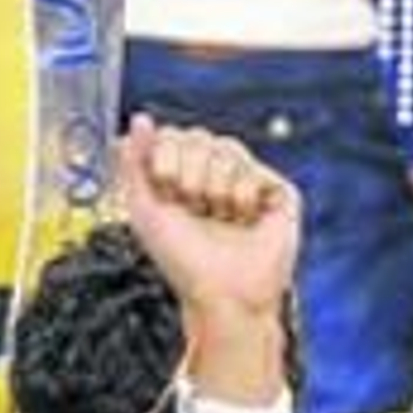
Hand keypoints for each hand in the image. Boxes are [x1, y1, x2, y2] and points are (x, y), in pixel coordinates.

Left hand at [120, 118, 300, 315]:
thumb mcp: (145, 211)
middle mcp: (218, 175)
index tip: (166, 188)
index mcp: (185, 177)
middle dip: (188, 173)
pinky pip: (254, 170)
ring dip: (213, 188)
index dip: (166, 157)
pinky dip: (241, 197)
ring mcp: (250, 181)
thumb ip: (134, 163)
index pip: (173, 135)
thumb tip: (140, 117)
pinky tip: (243, 219)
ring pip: (227, 148)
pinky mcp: (278, 192)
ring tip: (219, 217)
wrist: (221, 295)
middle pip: (199, 136)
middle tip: (194, 206)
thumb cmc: (182, 261)